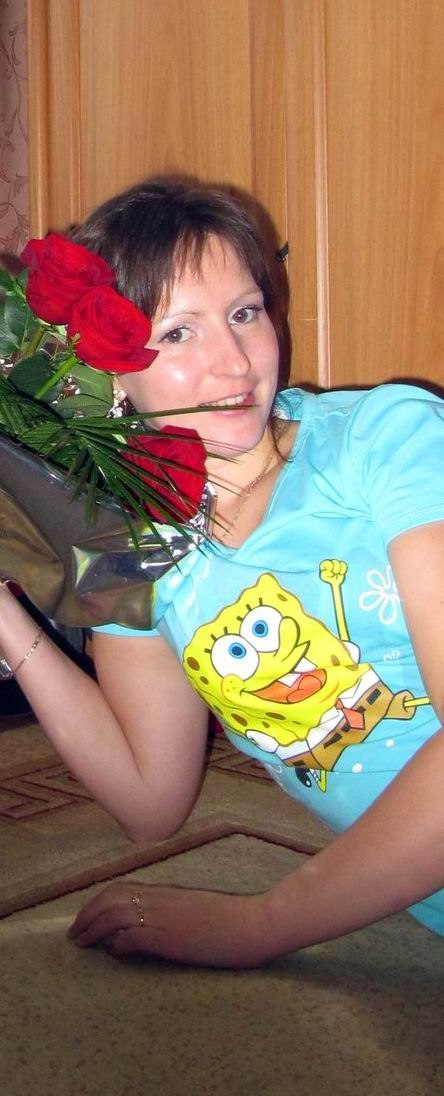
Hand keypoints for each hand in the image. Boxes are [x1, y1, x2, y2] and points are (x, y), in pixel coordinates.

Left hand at [67, 881, 272, 968]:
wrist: (253, 923)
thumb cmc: (230, 918)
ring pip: (115, 915)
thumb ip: (170, 910)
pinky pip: (132, 937)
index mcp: (167, 891)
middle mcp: (161, 899)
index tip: (87, 916)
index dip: (99, 902)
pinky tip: (114, 953)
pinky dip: (118, 945)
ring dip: (94, 929)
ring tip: (81, 943)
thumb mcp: (194, 908)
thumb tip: (147, 923)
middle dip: (88, 915)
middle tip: (75, 933)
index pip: (122, 888)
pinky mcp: (169, 938)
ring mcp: (164, 917)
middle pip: (111, 899)